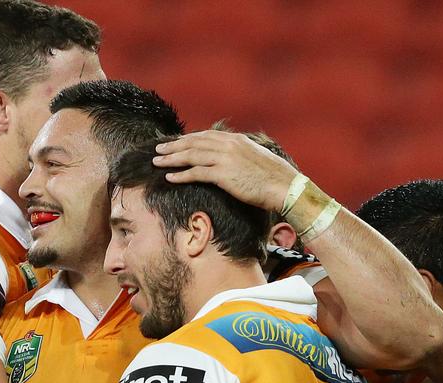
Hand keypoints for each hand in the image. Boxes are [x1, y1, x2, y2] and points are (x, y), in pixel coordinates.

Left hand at [152, 129, 298, 211]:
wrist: (285, 186)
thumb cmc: (274, 177)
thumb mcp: (256, 158)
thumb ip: (240, 154)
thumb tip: (231, 159)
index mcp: (237, 140)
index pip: (206, 135)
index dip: (188, 139)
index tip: (175, 142)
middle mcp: (229, 145)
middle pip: (194, 143)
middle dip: (174, 146)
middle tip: (158, 149)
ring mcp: (225, 159)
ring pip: (191, 156)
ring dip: (171, 159)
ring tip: (157, 162)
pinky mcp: (223, 175)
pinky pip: (196, 173)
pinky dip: (181, 175)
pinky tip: (169, 178)